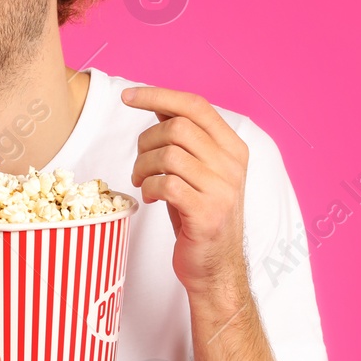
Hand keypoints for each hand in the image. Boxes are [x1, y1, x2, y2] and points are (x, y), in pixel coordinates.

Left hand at [121, 86, 249, 298]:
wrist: (215, 266)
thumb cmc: (200, 215)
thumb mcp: (197, 171)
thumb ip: (184, 138)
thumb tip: (157, 103)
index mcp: (233, 147)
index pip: (195, 105)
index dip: (158, 94)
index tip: (128, 96)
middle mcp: (232, 164)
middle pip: (177, 127)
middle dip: (145, 142)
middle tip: (140, 164)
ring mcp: (222, 189)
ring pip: (169, 154)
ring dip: (144, 166)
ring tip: (143, 181)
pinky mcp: (206, 213)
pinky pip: (166, 184)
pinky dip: (149, 188)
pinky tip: (152, 197)